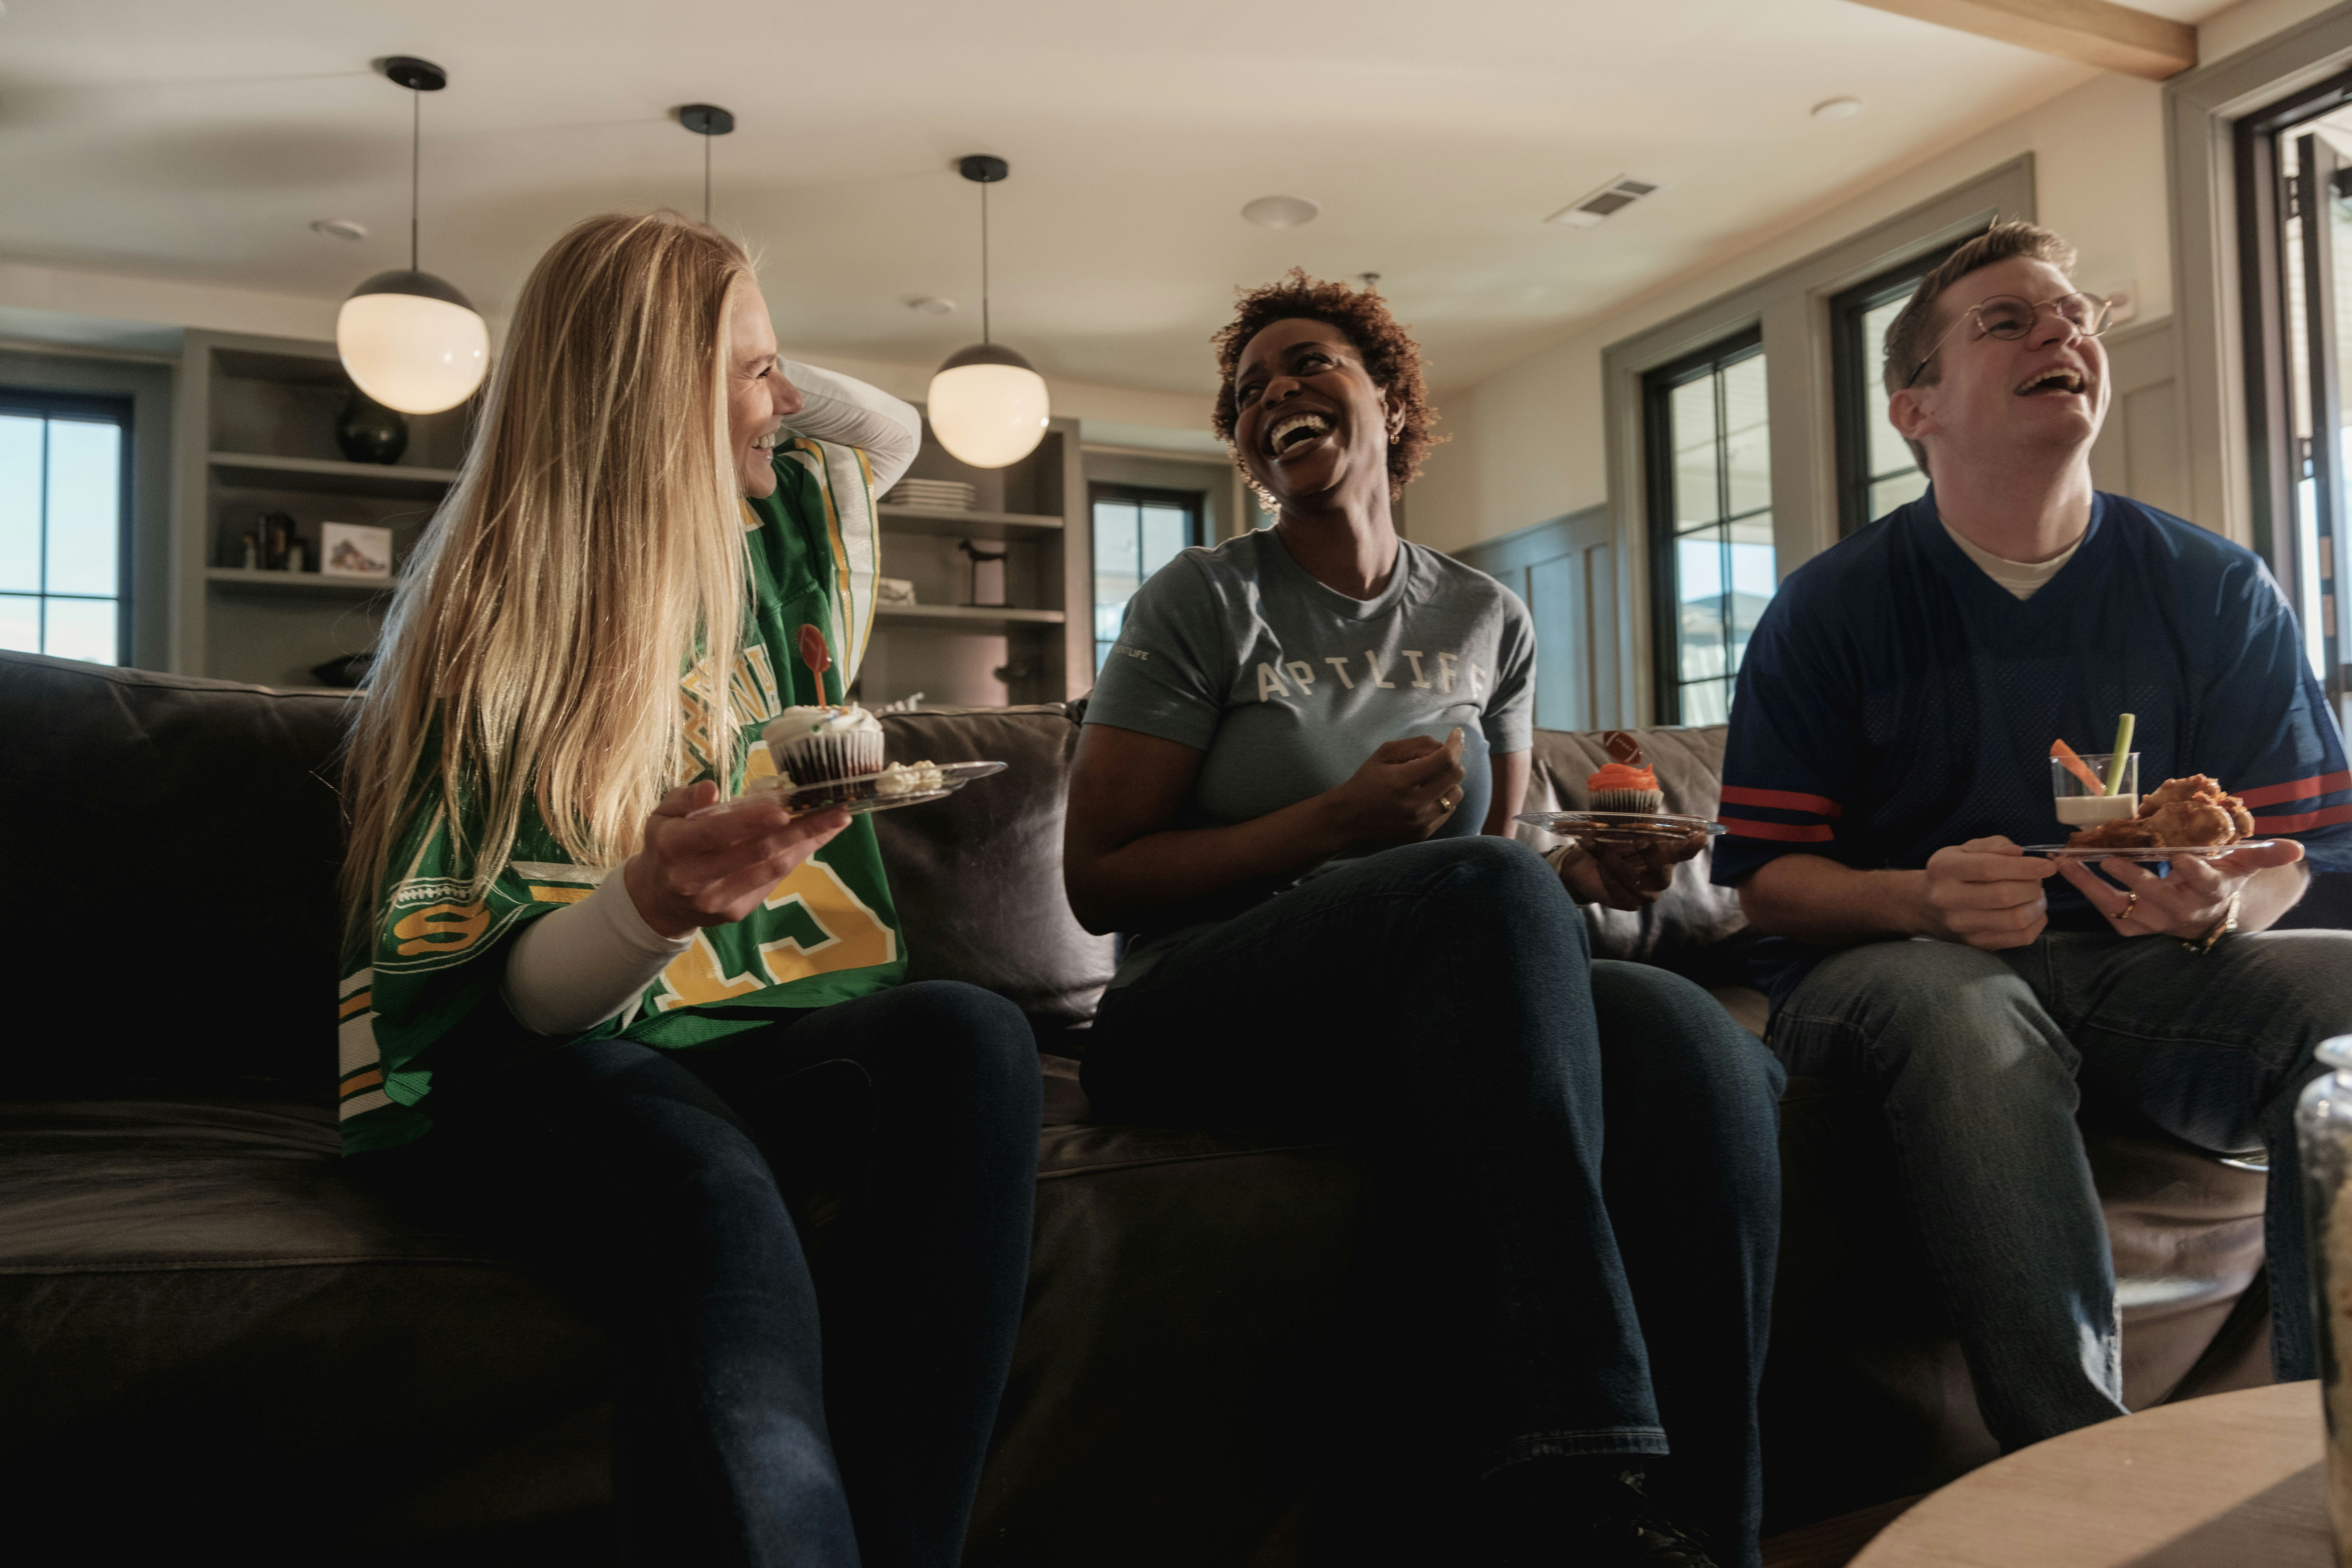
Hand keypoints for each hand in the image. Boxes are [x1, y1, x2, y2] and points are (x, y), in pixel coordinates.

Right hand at [623, 779, 850, 938]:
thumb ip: (684, 799)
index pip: (716, 832)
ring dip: (808, 843)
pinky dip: (795, 858)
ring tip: (836, 820)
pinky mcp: (736, 913)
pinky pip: (772, 882)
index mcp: (674, 848)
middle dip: (800, 830)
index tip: (785, 809)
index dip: (751, 821)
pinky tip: (815, 837)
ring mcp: (719, 900)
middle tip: (836, 810)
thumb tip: (710, 789)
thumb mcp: (661, 815)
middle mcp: (696, 879)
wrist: (656, 901)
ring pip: (771, 870)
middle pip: (756, 853)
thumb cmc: (664, 846)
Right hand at [1319, 730, 1465, 852]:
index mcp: (1401, 781)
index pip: (1444, 760)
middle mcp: (1414, 805)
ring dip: (1449, 782)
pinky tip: (1426, 795)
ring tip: (1432, 778)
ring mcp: (1420, 822)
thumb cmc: (1365, 781)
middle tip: (1443, 755)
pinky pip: (1448, 811)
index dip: (1455, 744)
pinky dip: (1443, 799)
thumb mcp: (1384, 754)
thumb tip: (1446, 744)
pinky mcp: (1423, 833)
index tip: (1456, 734)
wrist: (1347, 820)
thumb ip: (1416, 745)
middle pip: (1455, 776)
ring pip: (1456, 795)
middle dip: (1454, 760)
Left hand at [1558, 831, 1706, 910]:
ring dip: (1608, 857)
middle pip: (1661, 866)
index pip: (1684, 851)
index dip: (1692, 845)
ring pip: (1631, 876)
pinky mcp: (1631, 903)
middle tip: (1638, 839)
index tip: (1698, 836)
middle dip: (1650, 852)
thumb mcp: (1622, 830)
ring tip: (1589, 841)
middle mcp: (1662, 875)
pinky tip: (1593, 862)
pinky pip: (1616, 888)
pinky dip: (1602, 872)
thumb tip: (1642, 803)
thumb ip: (1636, 821)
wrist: (1585, 867)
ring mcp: (1648, 893)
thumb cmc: (1612, 844)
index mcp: (1666, 854)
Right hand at [1916, 835, 2057, 949]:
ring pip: (2015, 919)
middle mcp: (1948, 899)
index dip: (2024, 867)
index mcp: (1944, 869)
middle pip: (2004, 895)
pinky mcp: (1975, 944)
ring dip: (2037, 906)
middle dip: (2032, 886)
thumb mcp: (1965, 850)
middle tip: (2038, 881)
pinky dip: (2037, 924)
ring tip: (2037, 896)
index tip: (2048, 866)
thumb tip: (2019, 853)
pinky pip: (2019, 938)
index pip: (1989, 868)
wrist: (1925, 906)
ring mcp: (1961, 926)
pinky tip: (2034, 912)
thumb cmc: (1952, 872)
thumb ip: (1994, 846)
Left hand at [2054, 839, 2304, 938]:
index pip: (2203, 881)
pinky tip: (2066, 870)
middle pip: (2154, 894)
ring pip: (2119, 906)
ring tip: (2065, 862)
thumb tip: (2295, 848)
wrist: (2205, 916)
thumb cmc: (2220, 880)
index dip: (2191, 870)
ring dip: (2090, 885)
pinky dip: (2084, 892)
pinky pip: (2105, 912)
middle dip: (2131, 877)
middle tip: (2109, 856)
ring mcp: (2152, 920)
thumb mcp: (2242, 865)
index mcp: (2208, 891)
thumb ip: (2263, 853)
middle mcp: (2179, 909)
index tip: (2179, 857)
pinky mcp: (2132, 926)